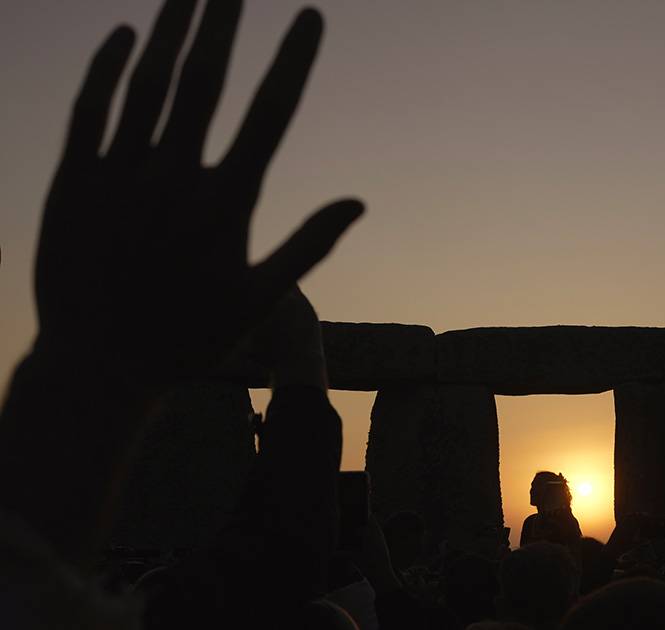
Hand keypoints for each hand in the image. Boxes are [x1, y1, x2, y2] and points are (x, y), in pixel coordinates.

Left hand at [34, 0, 361, 395]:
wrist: (95, 366)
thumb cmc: (187, 337)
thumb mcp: (259, 301)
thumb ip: (308, 245)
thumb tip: (359, 201)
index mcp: (224, 205)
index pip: (269, 114)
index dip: (292, 60)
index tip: (311, 16)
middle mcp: (172, 180)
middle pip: (203, 81)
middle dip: (223, 24)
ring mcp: (117, 177)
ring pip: (147, 85)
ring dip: (169, 30)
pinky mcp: (70, 183)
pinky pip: (90, 110)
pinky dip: (107, 68)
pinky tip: (127, 33)